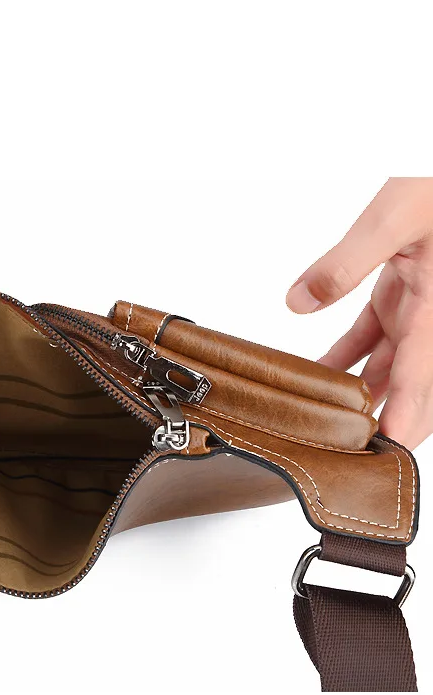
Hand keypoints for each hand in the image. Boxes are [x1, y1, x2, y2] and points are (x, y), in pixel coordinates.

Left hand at [286, 177, 432, 448]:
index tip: (388, 451)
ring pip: (388, 365)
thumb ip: (345, 262)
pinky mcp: (401, 294)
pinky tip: (318, 375)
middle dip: (384, 417)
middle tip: (350, 454)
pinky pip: (373, 338)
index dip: (407, 417)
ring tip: (327, 424)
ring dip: (359, 393)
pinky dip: (346, 357)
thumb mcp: (393, 216)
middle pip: (411, 382)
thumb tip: (298, 302)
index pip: (423, 376)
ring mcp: (418, 308)